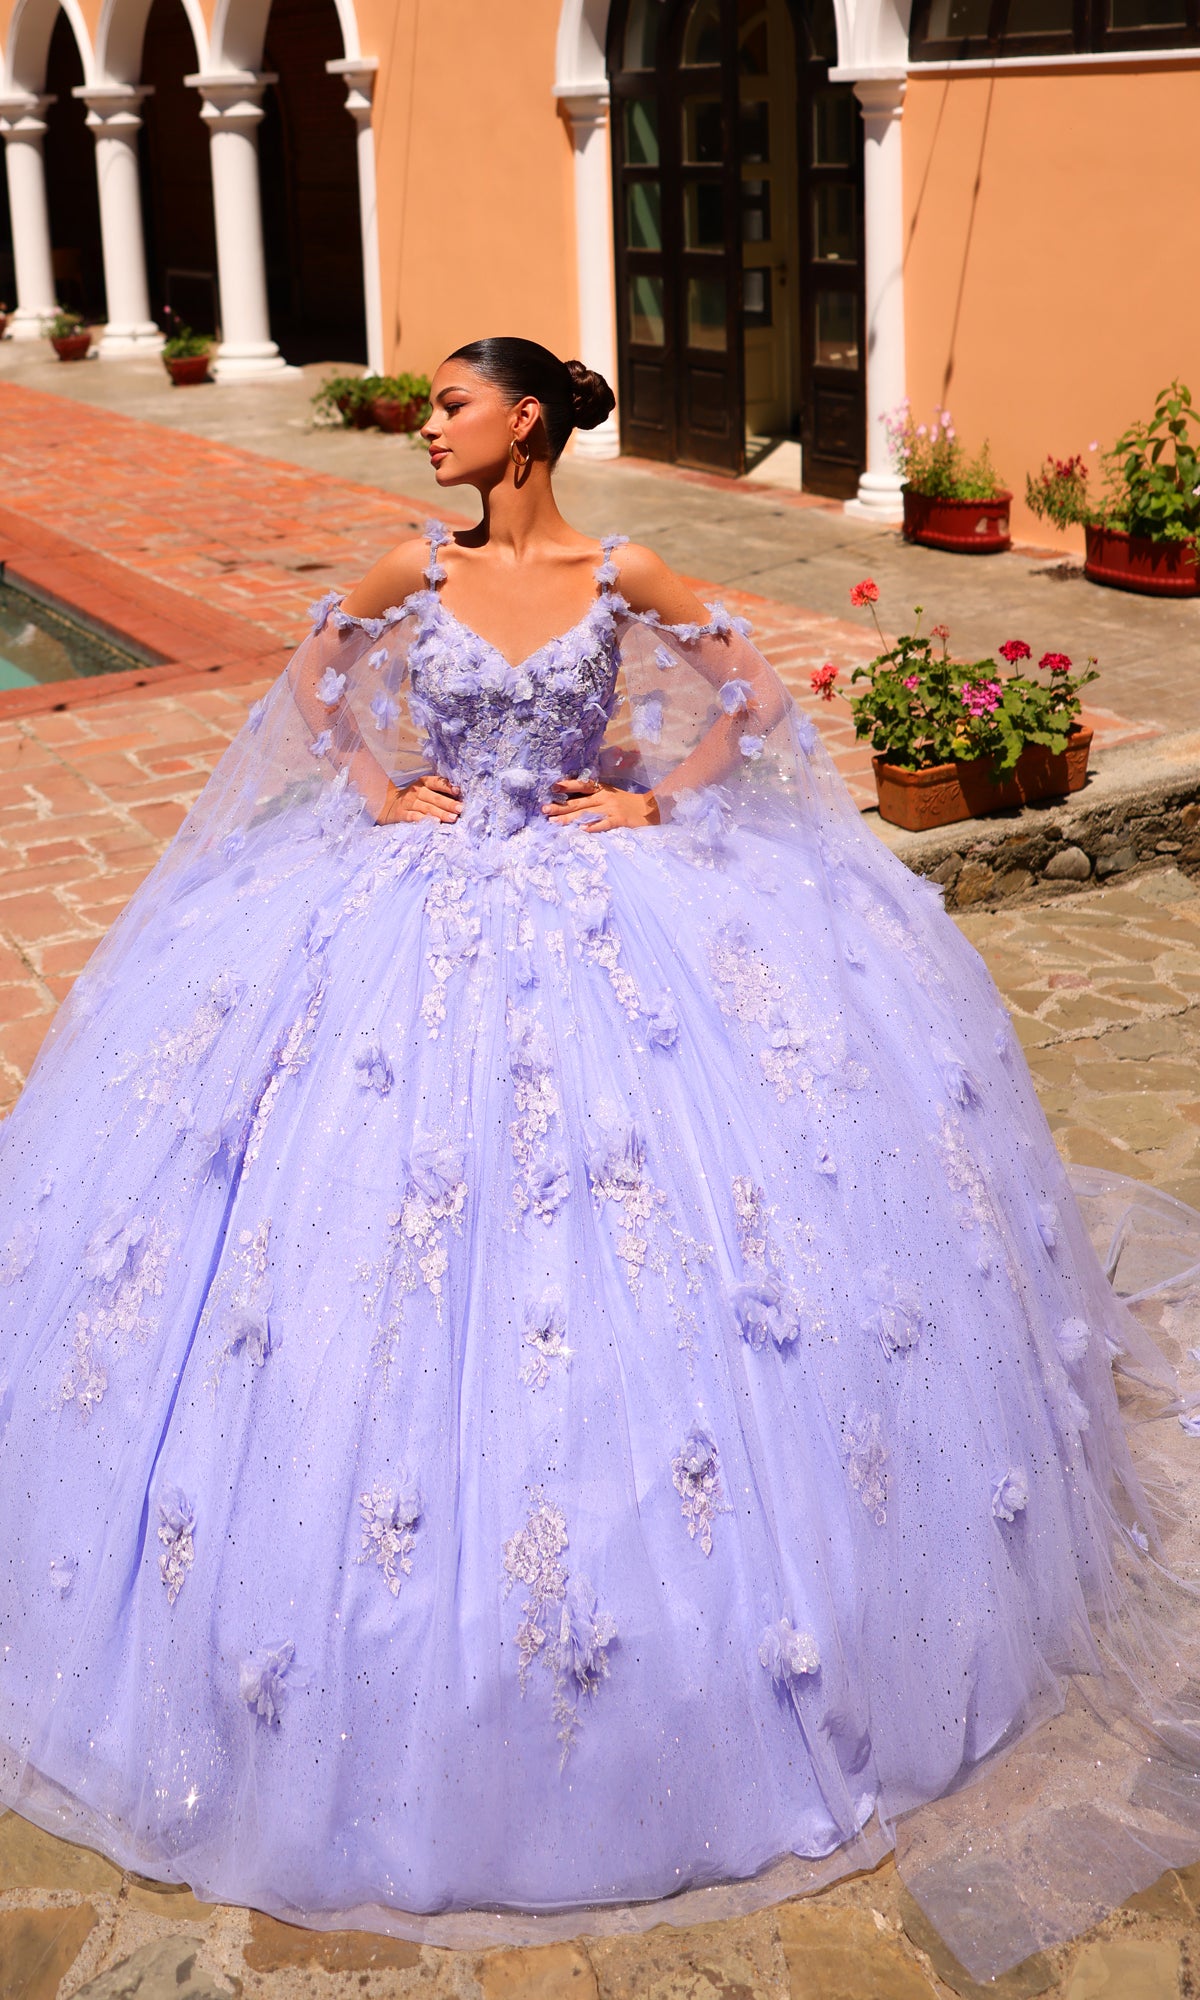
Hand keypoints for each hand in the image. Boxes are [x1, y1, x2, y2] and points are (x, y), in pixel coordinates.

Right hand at [377, 773, 461, 823]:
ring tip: (452, 818)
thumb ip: (439, 792)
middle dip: (448, 804)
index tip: (458, 791)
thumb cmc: (413, 798)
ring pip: (426, 808)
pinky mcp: (402, 814)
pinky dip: (424, 820)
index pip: (436, 782)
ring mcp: (408, 803)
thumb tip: (460, 798)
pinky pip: (414, 817)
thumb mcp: (424, 790)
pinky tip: (434, 823)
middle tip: (460, 809)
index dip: (447, 786)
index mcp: (423, 783)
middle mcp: (416, 791)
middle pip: (434, 798)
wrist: (387, 804)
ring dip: (440, 813)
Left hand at [542, 777, 659, 833]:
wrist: (651, 809)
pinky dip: (593, 827)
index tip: (553, 787)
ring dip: (569, 818)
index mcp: (602, 790)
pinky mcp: (619, 820)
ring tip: (554, 822)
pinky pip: (604, 824)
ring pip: (587, 813)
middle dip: (560, 806)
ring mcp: (612, 809)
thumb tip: (571, 800)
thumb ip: (594, 796)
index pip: (582, 786)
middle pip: (579, 802)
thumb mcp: (611, 795)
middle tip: (544, 810)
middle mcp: (605, 798)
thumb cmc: (627, 803)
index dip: (568, 786)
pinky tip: (582, 830)